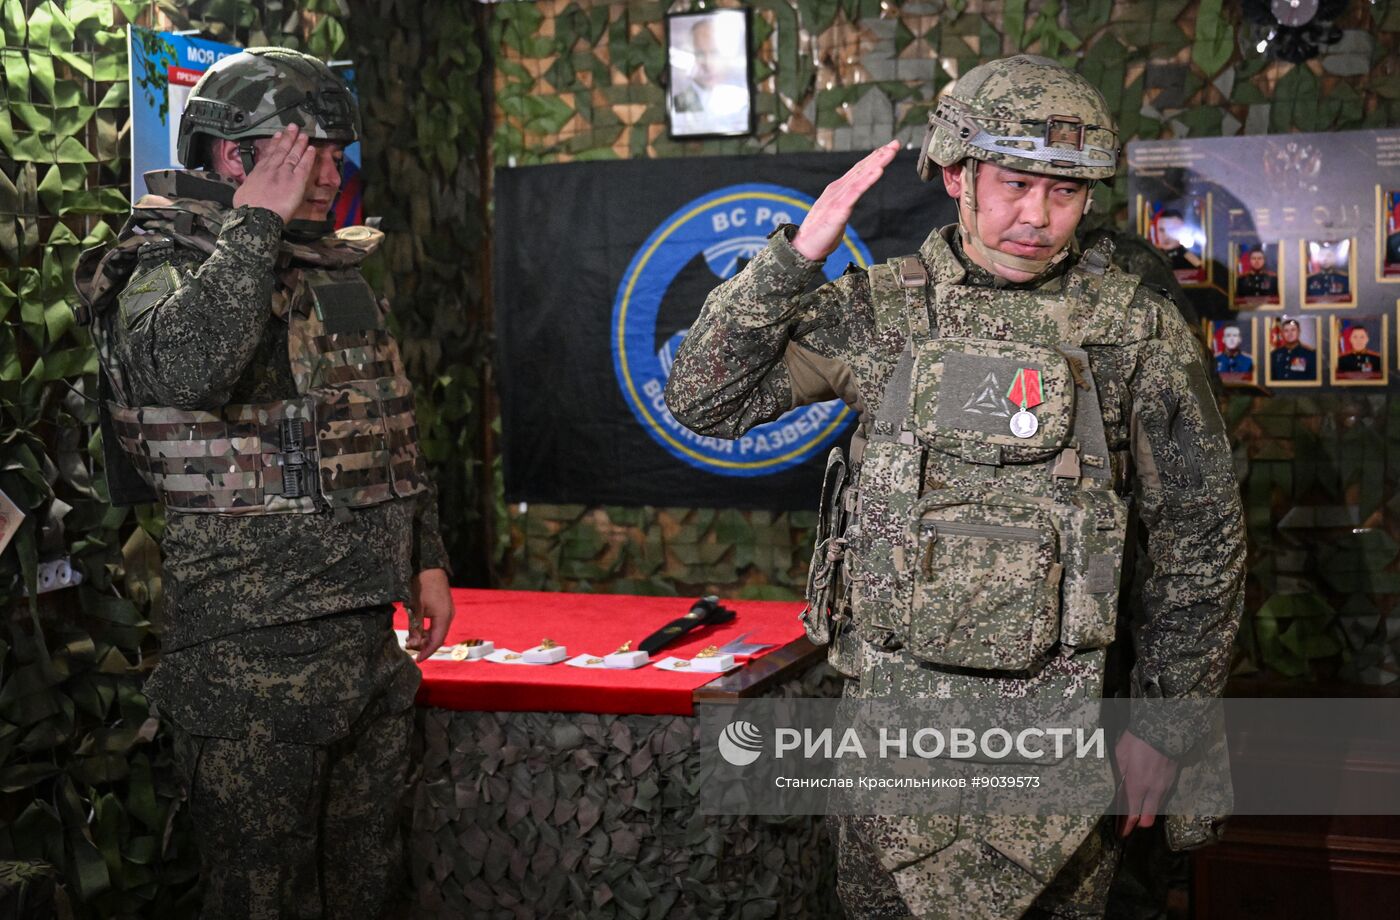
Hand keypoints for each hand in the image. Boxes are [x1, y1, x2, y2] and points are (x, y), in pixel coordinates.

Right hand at [231, 124, 314, 222]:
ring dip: (299, 144)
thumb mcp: (243, 191)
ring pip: (293, 155)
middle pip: (282, 150)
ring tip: (303, 135)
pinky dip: (308, 157)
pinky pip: (304, 166)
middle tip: (293, 127)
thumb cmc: (247, 206)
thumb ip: (250, 184)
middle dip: (288, 138)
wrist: (256, 214)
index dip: (275, 143)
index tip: (278, 134)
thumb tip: (248, 186)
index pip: (269, 154)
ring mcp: (285, 173)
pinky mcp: (296, 181)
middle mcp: (272, 168)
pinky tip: (311, 150)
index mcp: (259, 171)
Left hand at [406, 567, 452, 661]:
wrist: (427, 565)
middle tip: (409, 648)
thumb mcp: (415, 607)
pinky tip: (416, 628)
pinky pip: (437, 623)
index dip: (427, 652)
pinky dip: (427, 628)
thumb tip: (414, 644)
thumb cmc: (421, 584)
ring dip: (425, 637)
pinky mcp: (443, 606)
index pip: (437, 641)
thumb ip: (415, 627)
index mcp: (444, 616)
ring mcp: (447, 610)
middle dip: (424, 645)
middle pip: (438, 637)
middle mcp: (448, 615)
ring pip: (437, 630)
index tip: (417, 660)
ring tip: (410, 638)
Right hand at [791, 140, 900, 261]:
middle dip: (880, 155)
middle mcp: (838, 190)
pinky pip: (856, 192)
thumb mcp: (836, 213)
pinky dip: (868, 179)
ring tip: (890, 152)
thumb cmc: (821, 233)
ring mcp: (838, 198)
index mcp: (838, 190)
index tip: (888, 148)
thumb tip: (854, 197)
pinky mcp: (838, 209)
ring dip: (877, 162)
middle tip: (896, 143)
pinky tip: (878, 170)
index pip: (858, 170)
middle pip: (862, 169)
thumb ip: (845, 202)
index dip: (874, 158)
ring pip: (861, 176)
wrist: (804, 247)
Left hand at [1113, 730, 1179, 836]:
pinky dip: (1155, 799)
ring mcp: (1165, 786)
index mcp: (1136, 785)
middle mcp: (1152, 790)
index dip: (1127, 826)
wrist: (1163, 729)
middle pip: (1148, 818)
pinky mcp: (1172, 780)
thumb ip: (1117, 775)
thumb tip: (1115, 789)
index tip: (1122, 833)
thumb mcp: (1120, 756)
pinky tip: (1148, 792)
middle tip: (1130, 822)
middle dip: (1139, 823)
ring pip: (1156, 808)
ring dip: (1147, 810)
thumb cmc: (1136, 741)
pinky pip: (1163, 796)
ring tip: (1138, 806)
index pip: (1132, 814)